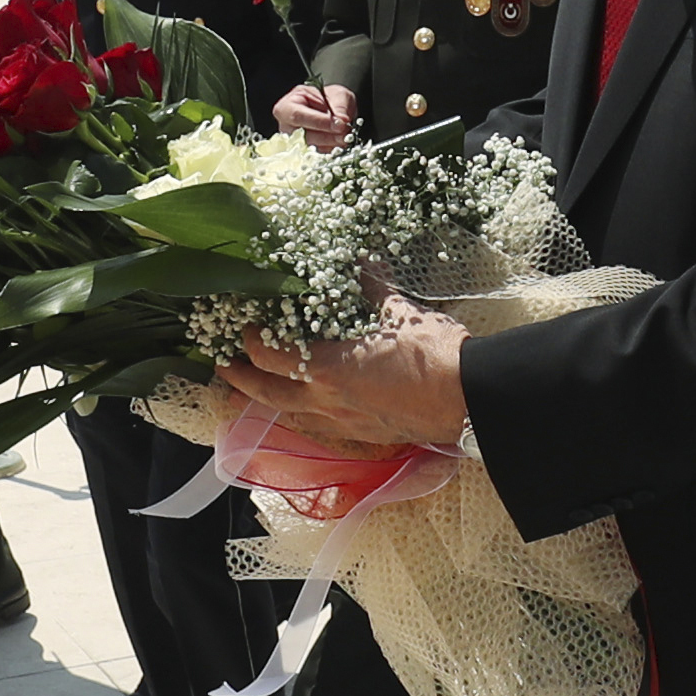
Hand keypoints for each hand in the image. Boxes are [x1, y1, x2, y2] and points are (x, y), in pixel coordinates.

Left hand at [215, 305, 470, 454]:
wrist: (472, 400)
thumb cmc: (434, 354)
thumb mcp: (399, 311)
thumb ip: (373, 286)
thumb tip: (362, 259)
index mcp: (328, 369)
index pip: (271, 356)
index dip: (250, 342)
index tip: (242, 327)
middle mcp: (328, 402)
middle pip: (269, 395)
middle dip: (241, 381)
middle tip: (223, 370)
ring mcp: (347, 424)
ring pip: (293, 416)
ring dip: (269, 403)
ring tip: (254, 394)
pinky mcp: (367, 435)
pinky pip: (323, 428)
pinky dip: (305, 416)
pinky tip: (308, 410)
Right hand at [275, 82, 357, 148]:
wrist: (333, 109)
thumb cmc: (329, 98)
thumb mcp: (337, 94)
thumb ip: (340, 106)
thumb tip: (342, 120)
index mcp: (286, 107)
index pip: (297, 116)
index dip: (319, 122)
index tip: (339, 124)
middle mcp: (287, 127)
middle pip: (303, 136)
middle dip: (328, 136)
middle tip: (346, 132)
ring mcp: (294, 143)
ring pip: (312, 150)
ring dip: (332, 145)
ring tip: (346, 136)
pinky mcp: (305, 155)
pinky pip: (318, 157)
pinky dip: (332, 151)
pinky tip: (341, 143)